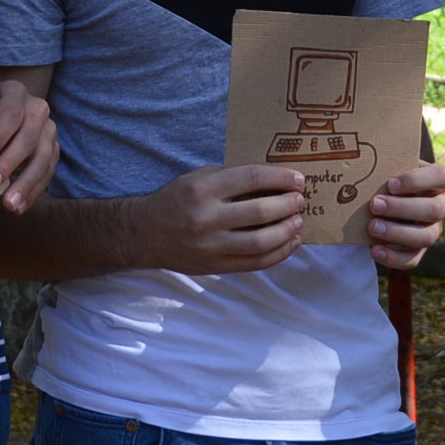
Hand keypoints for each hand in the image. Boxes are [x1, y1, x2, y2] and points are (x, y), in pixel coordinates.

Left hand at [0, 74, 58, 213]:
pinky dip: (33, 192)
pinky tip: (19, 207)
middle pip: (27, 138)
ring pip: (43, 158)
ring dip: (25, 184)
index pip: (10, 114)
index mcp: (15, 92)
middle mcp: (37, 108)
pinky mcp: (54, 149)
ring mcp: (49, 129)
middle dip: (8, 165)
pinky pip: (48, 173)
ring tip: (9, 205)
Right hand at [136, 163, 309, 272]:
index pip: (251, 179)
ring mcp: (210, 246)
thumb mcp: (197, 178)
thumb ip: (230, 178)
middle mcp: (206, 218)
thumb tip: (273, 179)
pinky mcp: (214, 266)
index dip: (280, 178)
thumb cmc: (177, 200)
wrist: (144, 234)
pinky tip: (291, 242)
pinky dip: (279, 254)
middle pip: (260, 211)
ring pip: (261, 242)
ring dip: (287, 230)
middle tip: (300, 200)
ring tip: (298, 221)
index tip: (298, 179)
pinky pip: (255, 263)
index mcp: (202, 189)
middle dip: (288, 204)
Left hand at [366, 160, 444, 270]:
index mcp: (441, 180)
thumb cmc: (392, 178)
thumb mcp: (395, 166)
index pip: (440, 177)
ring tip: (372, 227)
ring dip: (397, 233)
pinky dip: (393, 257)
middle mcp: (443, 205)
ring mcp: (434, 230)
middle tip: (374, 205)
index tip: (391, 184)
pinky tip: (374, 250)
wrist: (389, 199)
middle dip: (403, 208)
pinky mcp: (420, 250)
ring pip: (427, 237)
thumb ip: (389, 164)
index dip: (416, 181)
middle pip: (434, 210)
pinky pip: (413, 259)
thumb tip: (365, 160)